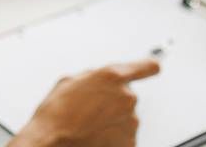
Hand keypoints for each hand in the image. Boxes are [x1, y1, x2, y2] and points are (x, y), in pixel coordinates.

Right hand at [10, 60, 159, 146]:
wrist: (54, 142)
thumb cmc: (57, 114)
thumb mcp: (68, 81)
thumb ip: (93, 76)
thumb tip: (99, 79)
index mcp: (112, 76)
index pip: (147, 66)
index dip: (148, 67)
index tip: (151, 67)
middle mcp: (127, 97)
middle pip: (127, 96)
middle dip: (113, 101)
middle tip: (92, 109)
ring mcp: (131, 121)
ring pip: (125, 117)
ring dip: (112, 120)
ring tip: (89, 125)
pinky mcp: (130, 142)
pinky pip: (124, 135)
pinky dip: (112, 136)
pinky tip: (94, 135)